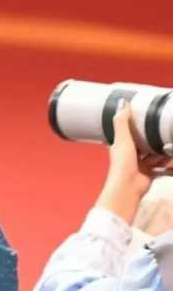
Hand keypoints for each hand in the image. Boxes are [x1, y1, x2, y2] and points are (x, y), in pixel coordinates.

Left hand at [95, 99, 171, 223]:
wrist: (128, 188)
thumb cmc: (122, 164)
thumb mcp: (122, 139)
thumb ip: (122, 121)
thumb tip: (123, 102)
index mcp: (121, 145)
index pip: (128, 131)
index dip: (136, 124)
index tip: (146, 115)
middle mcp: (130, 155)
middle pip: (144, 143)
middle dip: (153, 137)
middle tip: (164, 127)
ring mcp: (140, 165)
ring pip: (154, 154)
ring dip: (163, 149)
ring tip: (171, 141)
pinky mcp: (149, 173)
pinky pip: (162, 166)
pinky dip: (168, 162)